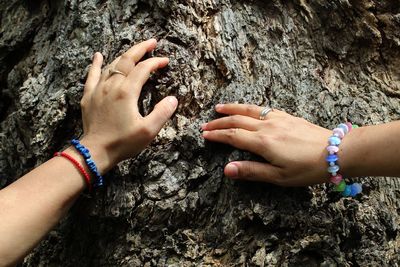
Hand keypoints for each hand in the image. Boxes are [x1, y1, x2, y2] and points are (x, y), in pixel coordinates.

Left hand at [79, 39, 177, 171]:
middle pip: (127, 60)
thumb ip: (162, 113)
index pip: (143, 69)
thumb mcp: (148, 131)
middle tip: (153, 42)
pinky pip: (92, 75)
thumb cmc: (123, 142)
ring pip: (112, 65)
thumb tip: (173, 99)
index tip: (165, 61)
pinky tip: (98, 55)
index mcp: (127, 92)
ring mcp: (98, 89)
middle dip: (141, 49)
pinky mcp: (89, 96)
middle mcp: (112, 86)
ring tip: (135, 51)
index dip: (155, 62)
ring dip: (125, 55)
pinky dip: (96, 63)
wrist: (95, 152)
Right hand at [202, 104, 331, 185]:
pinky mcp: (287, 116)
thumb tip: (226, 169)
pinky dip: (249, 107)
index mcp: (263, 142)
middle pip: (237, 120)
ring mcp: (278, 119)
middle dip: (219, 122)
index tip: (204, 135)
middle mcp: (267, 127)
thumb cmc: (308, 168)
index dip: (216, 135)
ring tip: (219, 107)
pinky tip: (247, 108)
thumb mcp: (279, 176)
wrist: (336, 151)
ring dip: (232, 108)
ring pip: (249, 110)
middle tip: (205, 124)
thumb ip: (251, 171)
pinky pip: (263, 108)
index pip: (232, 136)